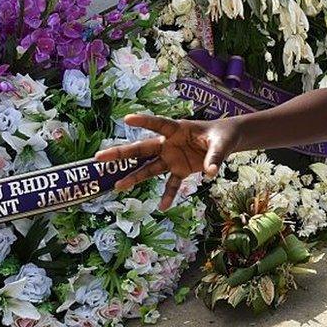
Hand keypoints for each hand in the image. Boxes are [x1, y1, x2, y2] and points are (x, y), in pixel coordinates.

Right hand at [94, 114, 239, 209]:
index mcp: (177, 129)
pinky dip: (168, 195)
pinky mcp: (180, 170)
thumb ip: (214, 157)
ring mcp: (172, 158)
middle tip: (100, 157)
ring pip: (149, 168)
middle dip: (121, 153)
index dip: (144, 121)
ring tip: (118, 186)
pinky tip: (163, 207)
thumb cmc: (220, 136)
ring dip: (134, 177)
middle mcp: (169, 144)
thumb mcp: (221, 144)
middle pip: (142, 148)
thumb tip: (211, 172)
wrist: (226, 142)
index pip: (158, 124)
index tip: (127, 118)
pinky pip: (171, 184)